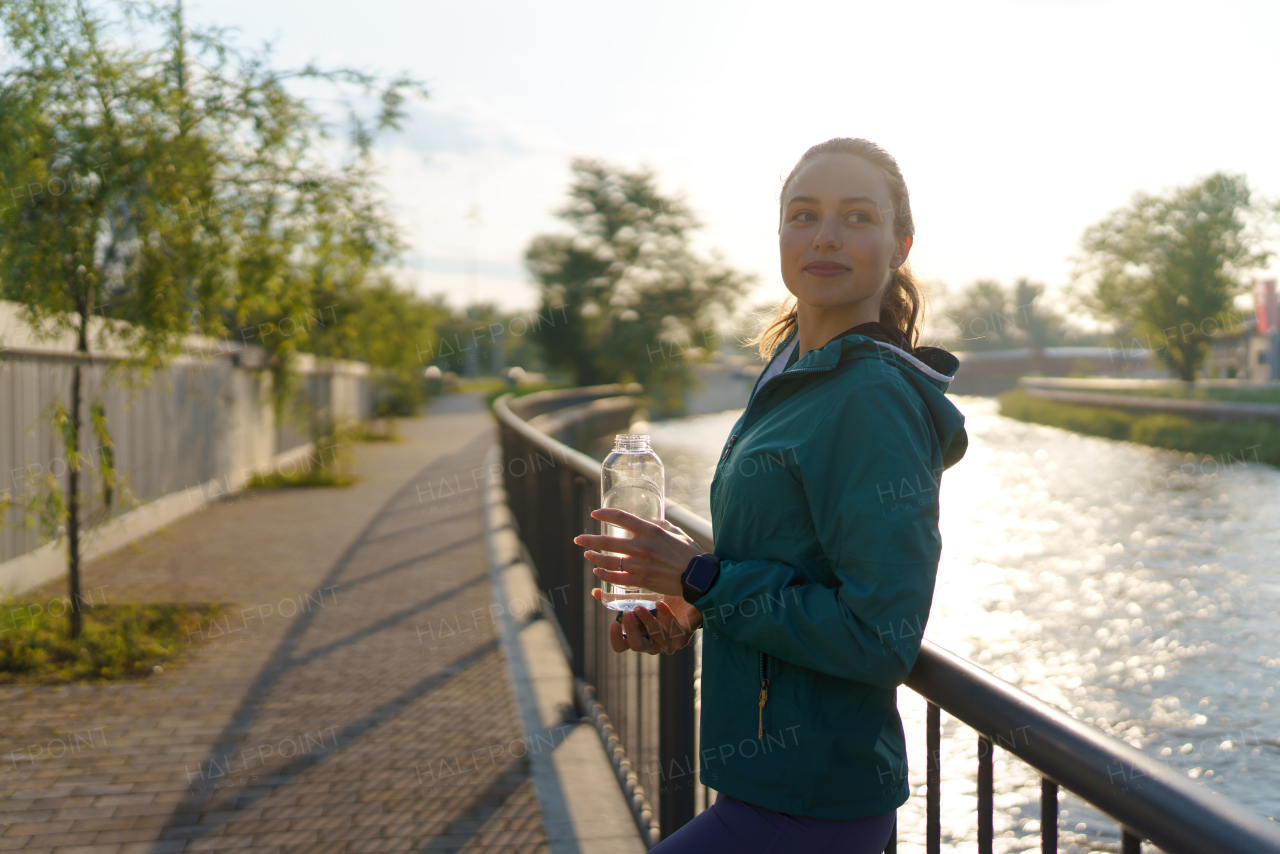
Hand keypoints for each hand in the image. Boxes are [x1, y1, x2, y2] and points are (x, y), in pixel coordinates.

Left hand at [574, 509, 702, 597]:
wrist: (698, 577)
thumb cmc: (690, 554)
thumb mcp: (676, 533)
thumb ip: (662, 527)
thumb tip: (654, 522)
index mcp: (651, 531)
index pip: (621, 518)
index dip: (604, 514)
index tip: (594, 514)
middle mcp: (642, 546)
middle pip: (608, 541)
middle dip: (589, 540)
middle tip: (579, 539)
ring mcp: (640, 565)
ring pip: (608, 561)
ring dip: (594, 557)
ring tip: (587, 554)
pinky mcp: (641, 581)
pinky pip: (616, 578)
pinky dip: (604, 574)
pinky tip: (598, 571)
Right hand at [591, 589, 703, 654]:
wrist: (691, 597)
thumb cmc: (662, 600)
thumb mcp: (639, 598)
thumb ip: (618, 597)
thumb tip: (595, 591)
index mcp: (639, 635)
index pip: (621, 646)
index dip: (615, 639)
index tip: (613, 623)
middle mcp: (652, 642)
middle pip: (637, 646)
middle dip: (630, 630)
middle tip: (627, 613)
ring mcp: (668, 641)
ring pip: (655, 640)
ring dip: (647, 623)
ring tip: (641, 606)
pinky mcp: (682, 636)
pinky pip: (673, 631)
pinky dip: (666, 617)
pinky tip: (661, 604)